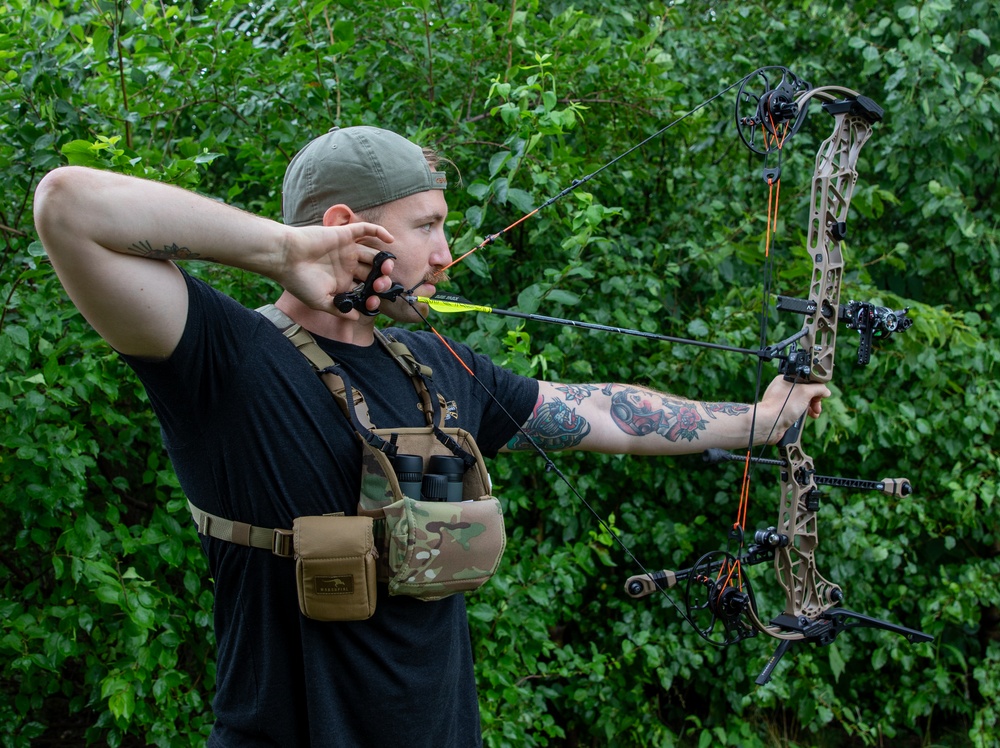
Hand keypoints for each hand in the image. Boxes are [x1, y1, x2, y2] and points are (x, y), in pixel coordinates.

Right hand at [276, 222, 394, 315]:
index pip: (365, 289)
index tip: (374, 301)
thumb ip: (339, 309)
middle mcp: (347, 266)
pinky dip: (379, 232)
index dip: (373, 295)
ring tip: (387, 266)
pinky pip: (366, 230)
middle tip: (381, 283)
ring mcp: (347, 250)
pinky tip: (390, 240)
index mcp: (342, 282)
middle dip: (381, 279)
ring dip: (383, 260)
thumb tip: (356, 318)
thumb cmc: (298, 281)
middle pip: (372, 272)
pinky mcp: (344, 235)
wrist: (284, 257)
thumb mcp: (319, 301)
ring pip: (373, 253)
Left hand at [759, 375, 830, 443]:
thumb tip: (826, 391)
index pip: (807, 380)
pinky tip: (809, 417)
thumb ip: (818, 388)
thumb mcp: (806, 392)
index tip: (821, 395)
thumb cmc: (783, 406)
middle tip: (817, 407)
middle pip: (806, 392)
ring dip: (812, 408)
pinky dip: (805, 413)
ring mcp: (783, 401)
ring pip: (803, 402)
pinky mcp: (783, 412)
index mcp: (787, 379)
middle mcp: (784, 389)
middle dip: (815, 400)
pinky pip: (797, 410)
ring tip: (815, 413)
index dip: (816, 388)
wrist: (769, 424)